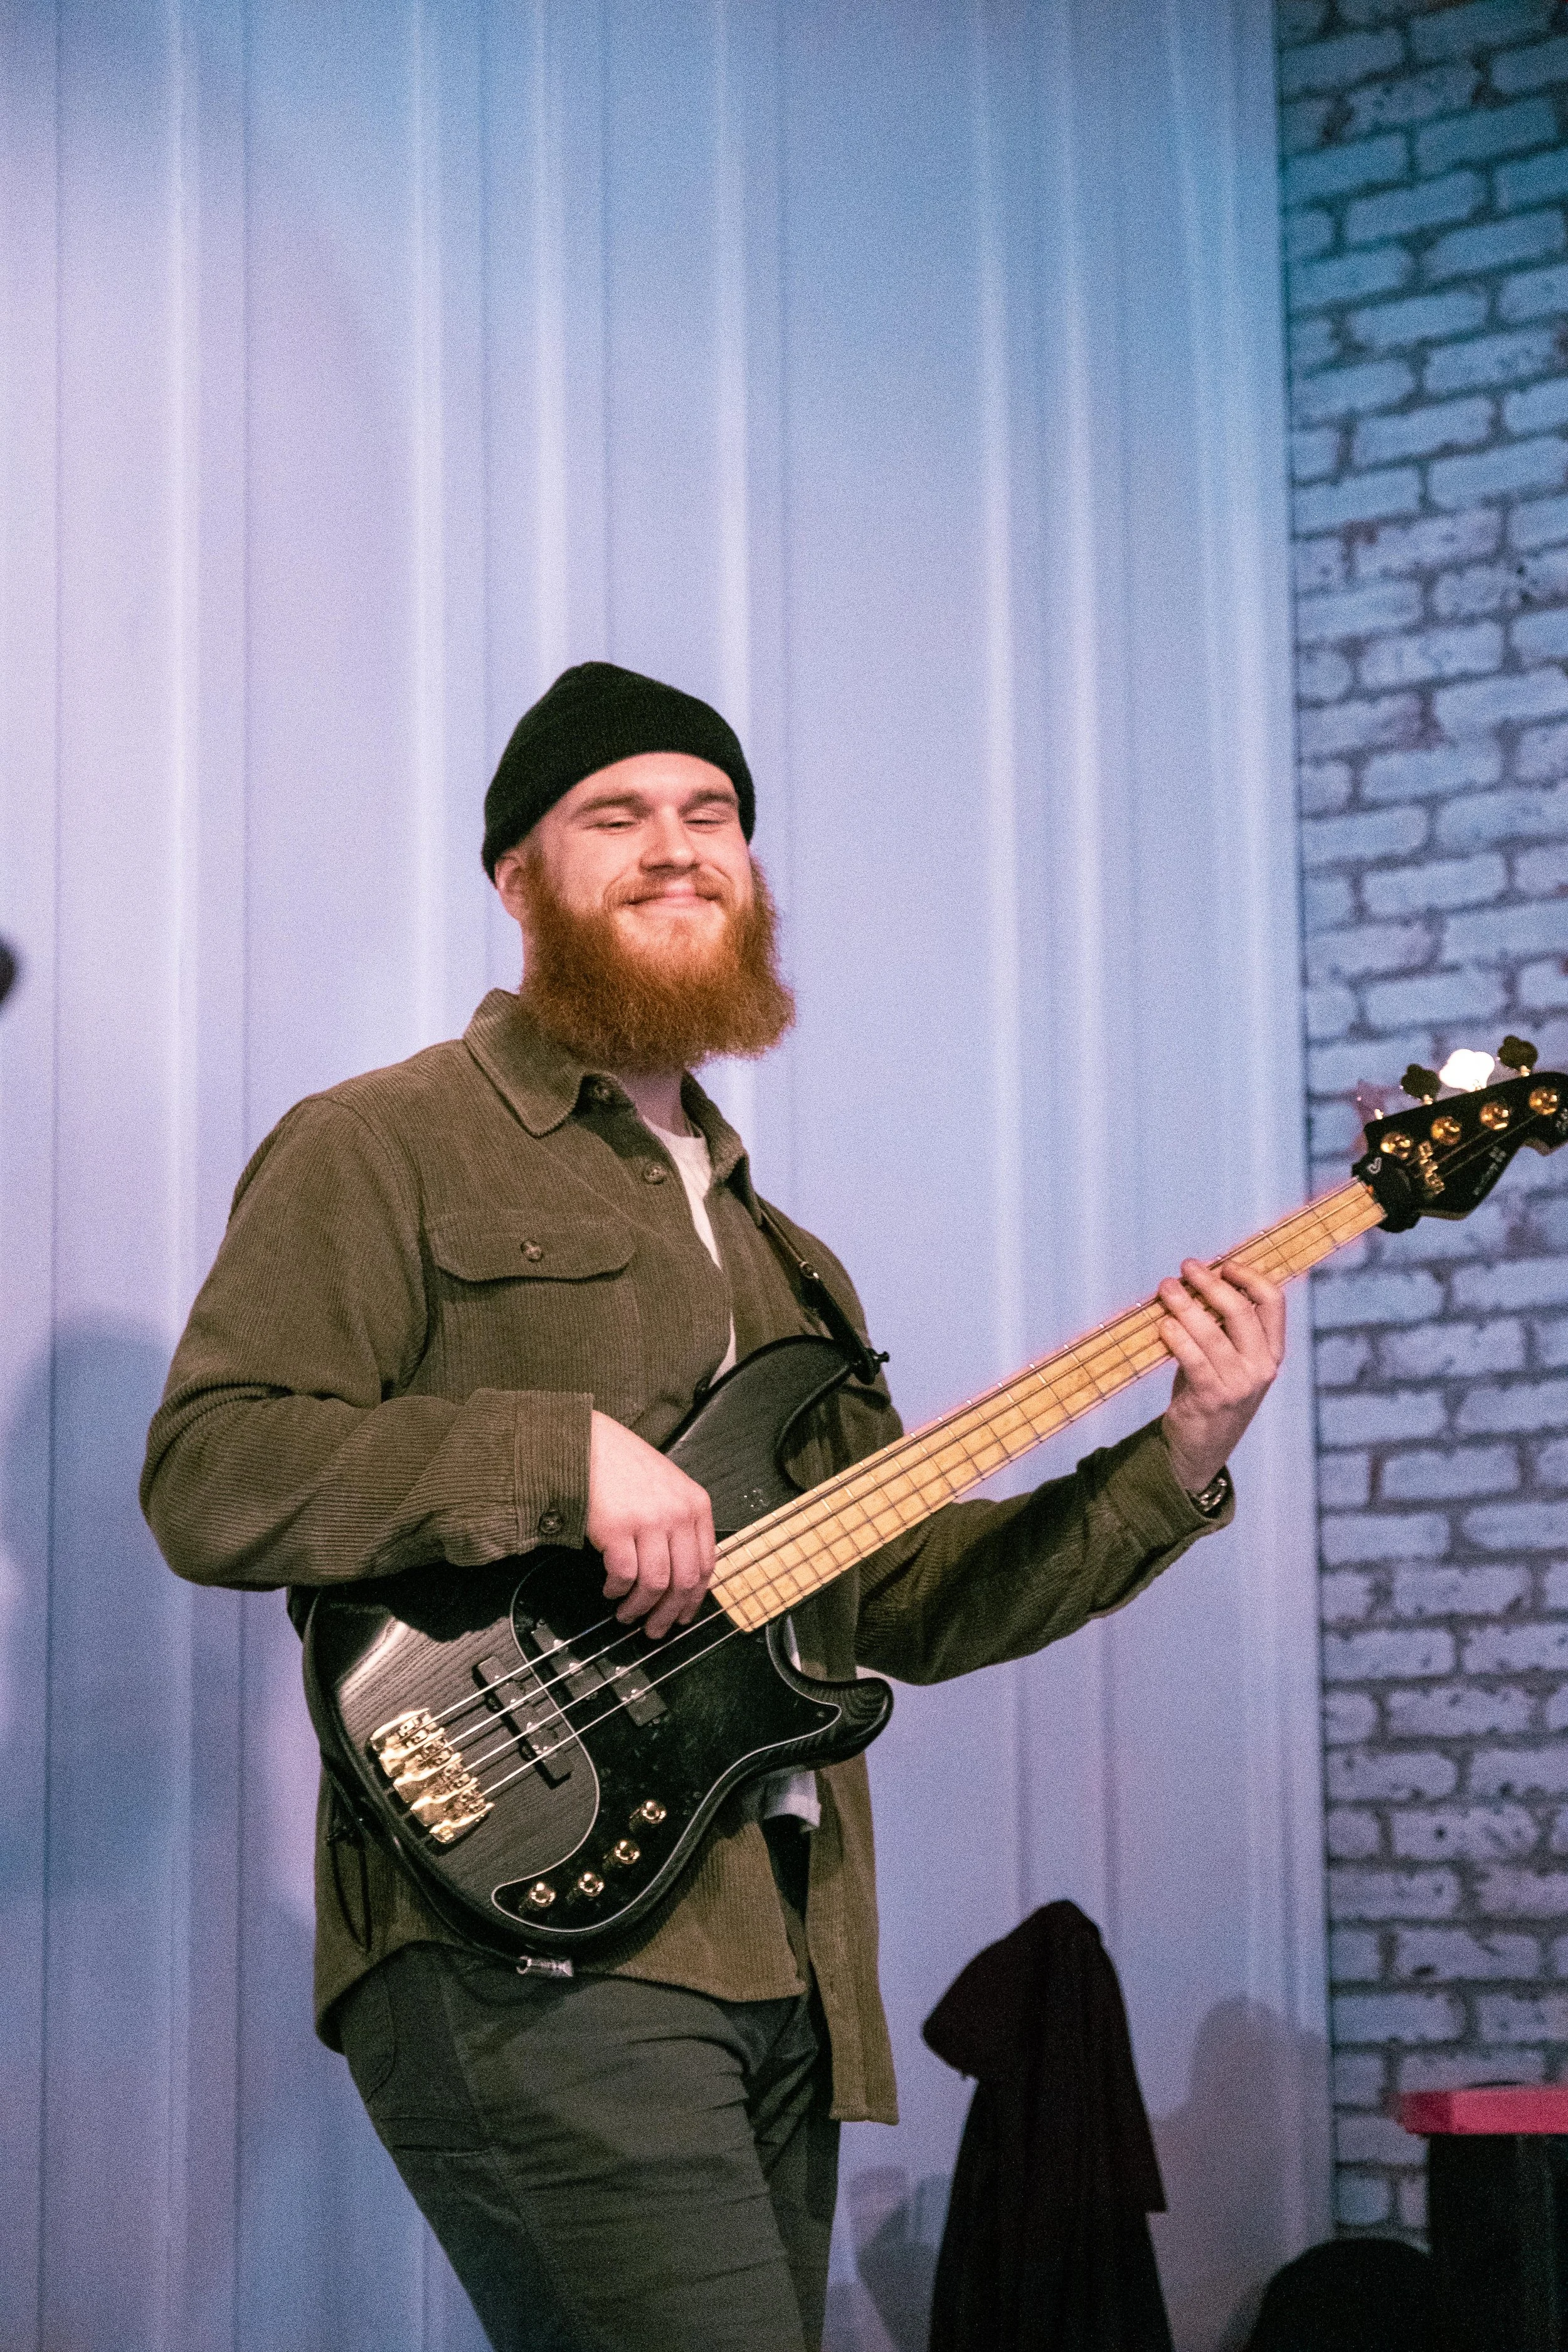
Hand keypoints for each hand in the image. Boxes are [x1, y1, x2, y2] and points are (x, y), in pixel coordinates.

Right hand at [587, 1410, 716, 1637]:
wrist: (587, 1442)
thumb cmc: (623, 1465)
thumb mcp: (668, 1486)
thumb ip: (680, 1522)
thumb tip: (681, 1573)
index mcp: (696, 1505)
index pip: (707, 1564)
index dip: (695, 1597)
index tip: (684, 1614)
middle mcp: (677, 1514)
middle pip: (684, 1580)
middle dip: (670, 1613)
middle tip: (656, 1630)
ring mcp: (648, 1521)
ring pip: (656, 1584)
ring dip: (641, 1608)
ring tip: (628, 1615)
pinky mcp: (617, 1528)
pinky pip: (624, 1575)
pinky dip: (617, 1590)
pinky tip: (610, 1591)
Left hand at [1158, 1259, 1285, 1494]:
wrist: (1201, 1447)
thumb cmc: (1210, 1391)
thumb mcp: (1229, 1359)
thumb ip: (1224, 1326)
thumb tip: (1200, 1279)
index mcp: (1272, 1352)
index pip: (1273, 1302)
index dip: (1249, 1277)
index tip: (1223, 1264)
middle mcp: (1261, 1367)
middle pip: (1240, 1311)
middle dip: (1211, 1284)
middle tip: (1186, 1267)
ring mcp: (1239, 1384)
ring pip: (1212, 1333)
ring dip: (1185, 1304)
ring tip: (1166, 1287)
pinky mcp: (1212, 1398)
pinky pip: (1192, 1359)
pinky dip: (1176, 1337)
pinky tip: (1163, 1323)